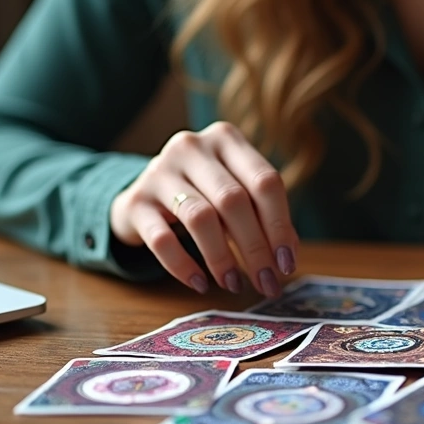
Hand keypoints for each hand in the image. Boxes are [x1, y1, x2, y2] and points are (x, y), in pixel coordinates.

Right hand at [110, 122, 298, 296]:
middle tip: (266, 283)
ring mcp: (159, 170)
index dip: (280, 225)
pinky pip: (161, 239)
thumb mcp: (236, 195)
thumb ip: (264, 218)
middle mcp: (192, 147)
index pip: (265, 181)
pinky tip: (200, 283)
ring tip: (234, 284)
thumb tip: (287, 256)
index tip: (287, 263)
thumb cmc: (203, 195)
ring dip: (222, 258)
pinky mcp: (135, 201)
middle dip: (255, 248)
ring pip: (200, 218)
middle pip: (233, 200)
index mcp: (226, 139)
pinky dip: (183, 265)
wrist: (143, 195)